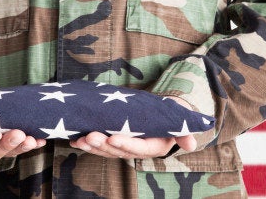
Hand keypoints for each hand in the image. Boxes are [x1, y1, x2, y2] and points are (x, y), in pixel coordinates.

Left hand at [69, 97, 196, 158]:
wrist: (164, 114)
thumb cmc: (173, 115)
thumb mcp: (182, 121)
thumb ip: (184, 132)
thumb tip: (191, 145)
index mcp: (153, 147)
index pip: (138, 148)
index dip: (125, 144)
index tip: (112, 137)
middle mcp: (137, 150)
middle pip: (117, 150)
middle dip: (103, 145)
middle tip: (90, 136)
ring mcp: (123, 147)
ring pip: (105, 150)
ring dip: (92, 146)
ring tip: (80, 140)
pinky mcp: (113, 141)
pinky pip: (99, 145)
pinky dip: (87, 144)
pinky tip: (75, 140)